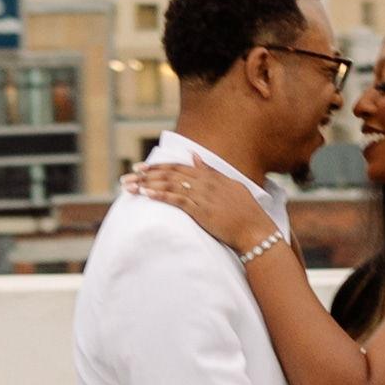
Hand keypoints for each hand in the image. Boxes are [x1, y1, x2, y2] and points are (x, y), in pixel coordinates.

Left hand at [137, 157, 278, 257]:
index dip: (159, 166)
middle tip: (129, 174)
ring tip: (131, 185)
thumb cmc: (245, 210)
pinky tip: (147, 194)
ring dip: (148, 184)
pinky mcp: (201, 211)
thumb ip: (210, 170)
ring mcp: (202, 196)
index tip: (142, 167)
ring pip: (170, 185)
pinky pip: (177, 200)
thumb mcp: (229, 184)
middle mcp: (205, 183)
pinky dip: (160, 196)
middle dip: (147, 174)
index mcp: (210, 176)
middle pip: (170, 174)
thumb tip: (194, 155)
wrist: (255, 229)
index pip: (179, 167)